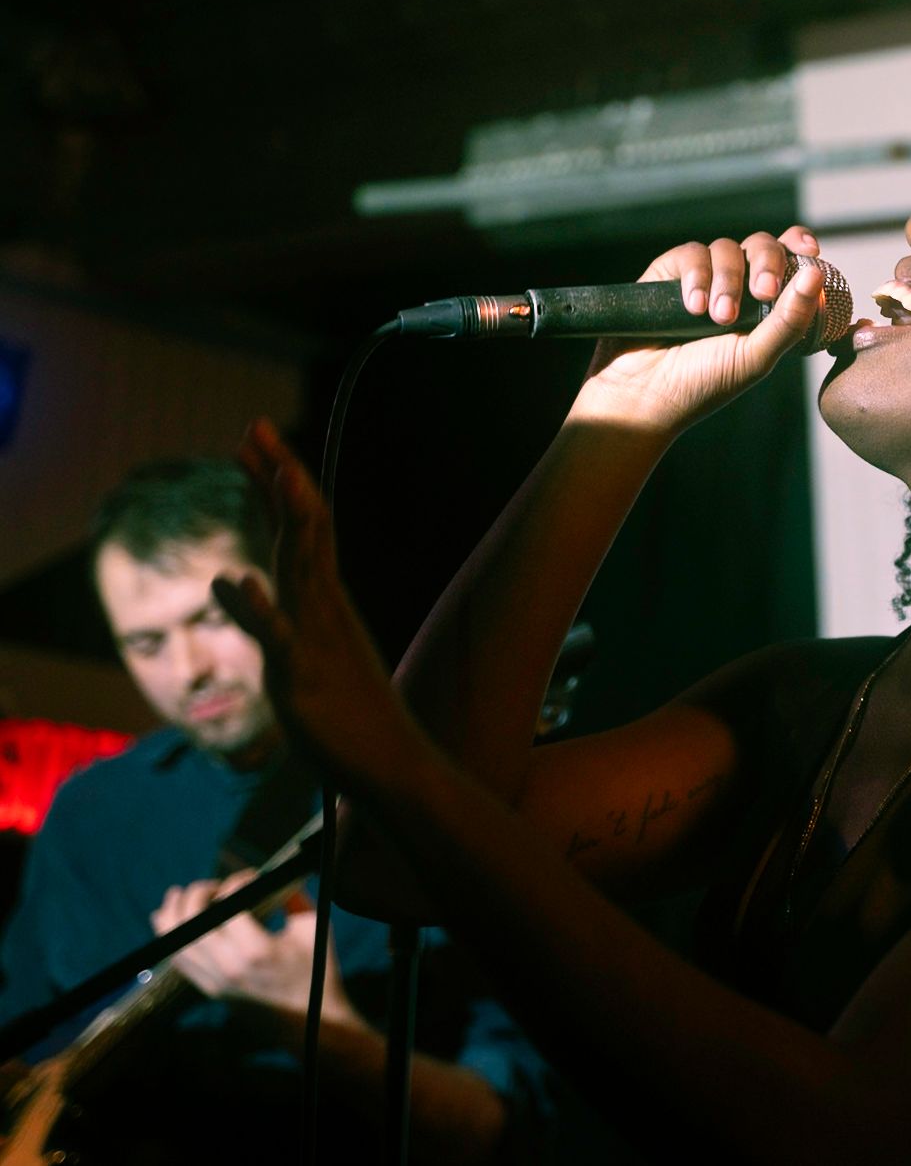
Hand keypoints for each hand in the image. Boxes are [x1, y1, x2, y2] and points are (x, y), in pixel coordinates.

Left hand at [151, 872, 357, 1024]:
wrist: (310, 1021)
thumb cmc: (316, 968)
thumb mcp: (311, 925)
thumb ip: (291, 895)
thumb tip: (274, 875)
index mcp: (256, 950)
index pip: (227, 904)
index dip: (236, 881)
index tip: (252, 876)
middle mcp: (227, 967)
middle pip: (191, 921)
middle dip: (198, 893)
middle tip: (215, 885)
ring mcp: (214, 982)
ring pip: (175, 942)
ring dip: (174, 913)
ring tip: (178, 894)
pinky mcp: (209, 990)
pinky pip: (179, 960)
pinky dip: (170, 936)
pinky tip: (170, 918)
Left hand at [217, 420, 424, 797]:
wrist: (394, 767)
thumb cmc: (351, 716)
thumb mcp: (303, 653)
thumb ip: (269, 615)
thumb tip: (230, 578)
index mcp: (323, 601)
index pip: (300, 527)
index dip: (277, 482)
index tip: (254, 441)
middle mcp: (322, 610)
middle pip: (302, 531)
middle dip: (279, 478)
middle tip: (256, 427)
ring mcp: (316, 641)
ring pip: (301, 570)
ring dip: (290, 521)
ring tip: (279, 476)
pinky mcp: (303, 681)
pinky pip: (279, 642)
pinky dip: (257, 611)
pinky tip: (232, 584)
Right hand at [575, 224, 824, 434]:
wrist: (644, 394)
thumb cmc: (704, 383)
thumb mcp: (756, 356)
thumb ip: (790, 320)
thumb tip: (817, 277)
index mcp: (766, 305)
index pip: (789, 260)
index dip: (799, 246)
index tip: (809, 252)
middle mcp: (737, 285)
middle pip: (762, 246)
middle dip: (767, 263)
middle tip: (763, 292)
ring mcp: (704, 276)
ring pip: (727, 248)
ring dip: (727, 281)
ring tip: (718, 318)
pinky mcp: (670, 272)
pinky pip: (692, 254)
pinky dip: (697, 277)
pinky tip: (693, 308)